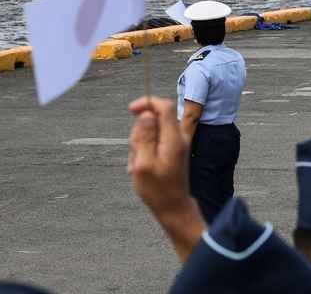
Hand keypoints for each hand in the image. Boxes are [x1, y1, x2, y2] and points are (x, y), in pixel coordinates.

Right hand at [128, 96, 194, 222]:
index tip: (131, 110)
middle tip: (136, 153)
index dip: (147, 103)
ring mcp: (176, 143)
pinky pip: (154, 140)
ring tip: (139, 164)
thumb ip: (145, 137)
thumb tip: (146, 114)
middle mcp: (179, 137)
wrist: (173, 207)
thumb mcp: (144, 164)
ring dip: (140, 144)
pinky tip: (142, 167)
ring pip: (152, 130)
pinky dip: (144, 151)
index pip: (165, 106)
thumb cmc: (157, 190)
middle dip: (140, 131)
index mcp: (174, 139)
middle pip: (155, 118)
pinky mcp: (172, 149)